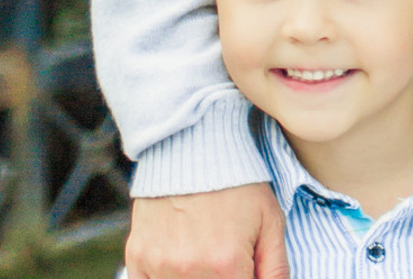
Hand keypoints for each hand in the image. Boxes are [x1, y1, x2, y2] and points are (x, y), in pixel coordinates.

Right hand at [125, 185, 288, 278]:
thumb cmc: (238, 184)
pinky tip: (180, 258)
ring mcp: (158, 267)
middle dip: (222, 277)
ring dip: (195, 276)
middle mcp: (188, 272)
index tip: (243, 268)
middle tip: (223, 256)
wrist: (194, 148)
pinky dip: (166, 277)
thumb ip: (275, 267)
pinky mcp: (137, 259)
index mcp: (226, 265)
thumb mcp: (270, 220)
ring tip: (205, 251)